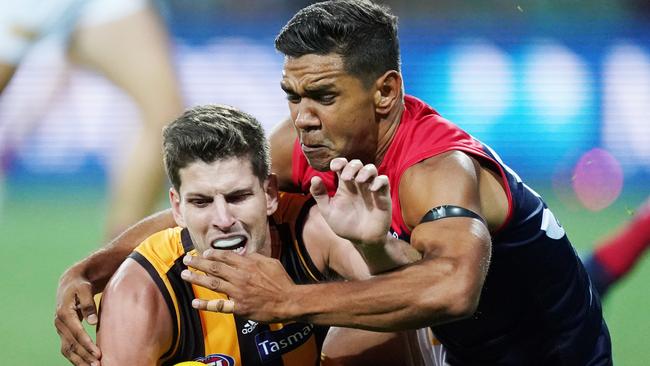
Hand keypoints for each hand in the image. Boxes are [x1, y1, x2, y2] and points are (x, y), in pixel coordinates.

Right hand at [54, 266, 100, 364]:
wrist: (70, 282)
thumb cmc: (80, 285)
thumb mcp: (85, 289)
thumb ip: (88, 304)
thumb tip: (93, 321)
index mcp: (64, 313)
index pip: (76, 332)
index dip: (86, 344)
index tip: (98, 353)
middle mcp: (60, 323)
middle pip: (72, 343)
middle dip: (84, 355)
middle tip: (98, 364)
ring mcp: (60, 329)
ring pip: (68, 349)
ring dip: (79, 360)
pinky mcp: (63, 332)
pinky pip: (67, 348)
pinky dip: (75, 358)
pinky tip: (85, 364)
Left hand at [181, 250, 297, 322]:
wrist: (289, 301)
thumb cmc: (281, 281)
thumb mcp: (270, 262)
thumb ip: (255, 257)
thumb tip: (244, 254)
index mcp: (248, 264)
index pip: (225, 256)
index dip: (212, 254)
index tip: (203, 253)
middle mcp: (240, 277)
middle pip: (215, 267)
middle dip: (198, 263)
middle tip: (186, 259)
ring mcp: (238, 292)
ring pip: (213, 283)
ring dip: (196, 278)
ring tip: (184, 274)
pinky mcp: (239, 307)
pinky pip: (220, 306)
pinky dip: (206, 305)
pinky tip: (195, 303)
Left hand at [310, 158, 391, 244]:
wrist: (362, 240)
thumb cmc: (345, 225)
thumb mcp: (328, 212)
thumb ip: (320, 196)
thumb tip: (314, 178)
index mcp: (344, 185)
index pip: (342, 165)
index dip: (338, 162)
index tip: (334, 168)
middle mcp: (358, 184)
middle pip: (356, 164)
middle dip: (351, 167)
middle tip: (346, 178)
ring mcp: (370, 188)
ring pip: (371, 169)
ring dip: (365, 171)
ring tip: (359, 180)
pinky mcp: (382, 196)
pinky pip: (384, 181)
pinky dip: (379, 181)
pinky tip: (372, 189)